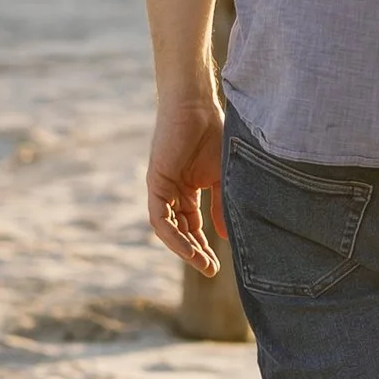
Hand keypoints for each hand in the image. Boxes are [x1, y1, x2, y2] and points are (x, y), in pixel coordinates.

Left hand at [146, 89, 224, 273]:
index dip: (204, 246)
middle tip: (210, 271)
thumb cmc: (214, 134)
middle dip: (195, 253)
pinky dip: (173, 236)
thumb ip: (221, 206)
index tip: (217, 267)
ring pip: (169, 229)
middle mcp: (173, 192)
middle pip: (182, 231)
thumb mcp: (223, 178)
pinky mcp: (155, 184)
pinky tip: (188, 249)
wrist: (197, 107)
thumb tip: (222, 237)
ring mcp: (163, 188)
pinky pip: (159, 218)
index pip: (194, 225)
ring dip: (184, 250)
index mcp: (189, 189)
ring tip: (202, 265)